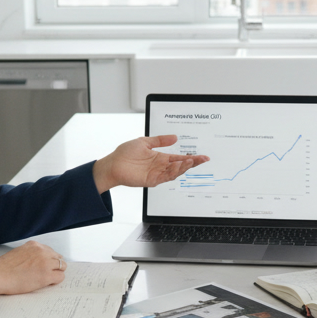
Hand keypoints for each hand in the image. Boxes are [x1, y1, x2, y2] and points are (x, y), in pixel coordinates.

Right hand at [0, 241, 66, 294]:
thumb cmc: (3, 267)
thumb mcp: (19, 252)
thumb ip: (31, 254)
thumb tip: (37, 261)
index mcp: (34, 245)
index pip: (50, 251)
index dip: (49, 260)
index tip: (45, 266)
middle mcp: (42, 251)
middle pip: (58, 258)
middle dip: (54, 266)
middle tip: (48, 273)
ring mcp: (46, 263)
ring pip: (62, 266)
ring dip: (56, 273)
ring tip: (47, 279)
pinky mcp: (46, 275)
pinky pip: (60, 277)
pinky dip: (56, 281)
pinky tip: (47, 283)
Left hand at [92, 135, 209, 192]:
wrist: (113, 164)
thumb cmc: (125, 153)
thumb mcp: (145, 141)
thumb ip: (160, 140)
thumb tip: (174, 137)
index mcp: (160, 157)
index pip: (179, 158)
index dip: (191, 157)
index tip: (202, 156)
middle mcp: (160, 166)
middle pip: (181, 166)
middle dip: (193, 163)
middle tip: (203, 159)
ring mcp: (157, 174)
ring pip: (175, 172)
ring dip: (184, 167)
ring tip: (191, 161)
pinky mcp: (152, 180)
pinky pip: (166, 177)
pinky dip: (173, 172)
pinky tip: (179, 165)